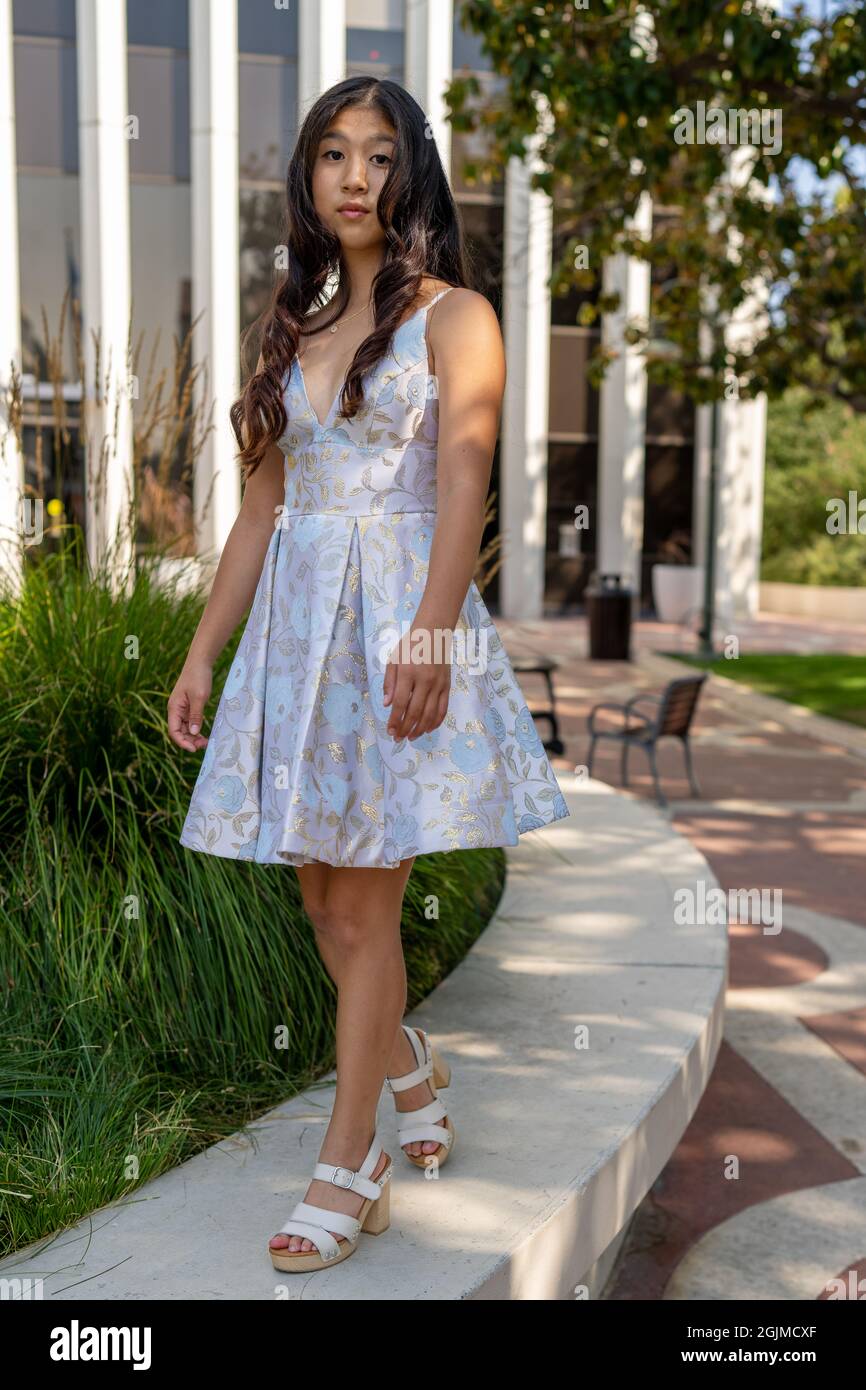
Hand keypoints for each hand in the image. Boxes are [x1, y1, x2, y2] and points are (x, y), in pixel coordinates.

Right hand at [168, 659, 212, 752]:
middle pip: (179, 732)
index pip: (174, 731)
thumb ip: (196, 715)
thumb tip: (194, 733)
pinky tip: (204, 733)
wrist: (200, 662)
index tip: (194, 749)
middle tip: (205, 745)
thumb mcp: (199, 697)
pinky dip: (196, 729)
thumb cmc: (198, 677)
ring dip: (193, 737)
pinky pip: (190, 722)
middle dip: (190, 741)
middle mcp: (176, 710)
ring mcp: (182, 709)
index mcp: (174, 708)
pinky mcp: (189, 706)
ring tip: (206, 742)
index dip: (182, 742)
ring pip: (185, 728)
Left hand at [383, 624, 451, 741]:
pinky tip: (428, 729)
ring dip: (420, 729)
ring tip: (411, 737)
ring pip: (430, 714)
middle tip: (398, 738)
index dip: (395, 720)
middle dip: (406, 728)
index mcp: (408, 673)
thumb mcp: (394, 660)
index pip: (401, 703)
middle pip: (415, 712)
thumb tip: (387, 704)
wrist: (434, 633)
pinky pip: (443, 708)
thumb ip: (389, 683)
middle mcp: (425, 681)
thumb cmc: (410, 645)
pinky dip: (436, 721)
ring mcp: (438, 685)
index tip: (390, 730)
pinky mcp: (447, 686)